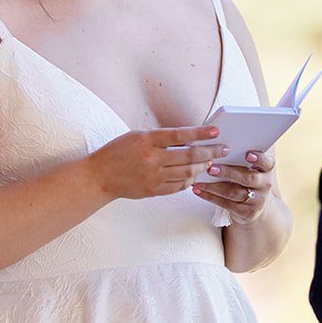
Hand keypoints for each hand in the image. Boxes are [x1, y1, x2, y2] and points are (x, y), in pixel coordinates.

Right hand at [89, 125, 229, 200]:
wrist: (98, 176)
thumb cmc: (117, 152)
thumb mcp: (137, 136)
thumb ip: (162, 138)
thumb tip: (189, 139)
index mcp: (147, 140)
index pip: (180, 135)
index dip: (200, 133)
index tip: (215, 131)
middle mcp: (151, 159)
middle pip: (189, 156)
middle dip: (210, 152)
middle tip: (222, 149)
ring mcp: (153, 177)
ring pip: (187, 173)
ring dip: (202, 167)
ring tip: (211, 162)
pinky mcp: (153, 191)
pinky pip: (179, 186)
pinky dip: (190, 180)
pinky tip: (195, 174)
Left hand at [192, 149, 275, 225]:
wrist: (255, 205)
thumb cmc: (245, 176)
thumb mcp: (249, 166)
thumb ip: (238, 155)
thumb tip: (215, 141)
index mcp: (267, 169)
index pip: (267, 162)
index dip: (259, 158)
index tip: (247, 154)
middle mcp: (265, 184)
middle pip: (248, 178)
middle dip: (228, 172)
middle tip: (211, 168)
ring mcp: (257, 200)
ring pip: (234, 192)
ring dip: (214, 186)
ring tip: (198, 181)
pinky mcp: (247, 213)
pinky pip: (226, 204)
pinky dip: (210, 197)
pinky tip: (198, 190)